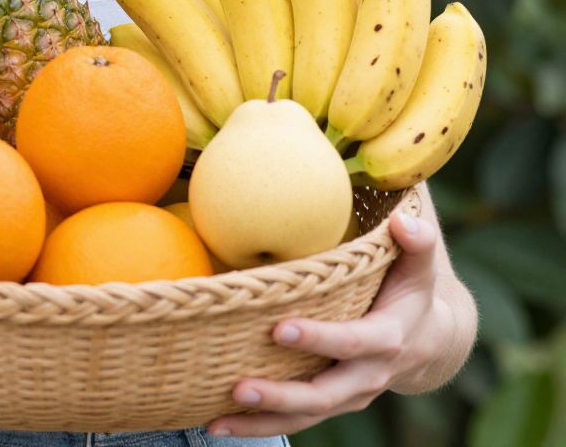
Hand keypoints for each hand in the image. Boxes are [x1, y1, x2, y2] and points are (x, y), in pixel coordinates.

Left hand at [206, 210, 452, 437]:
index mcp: (387, 339)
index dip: (319, 339)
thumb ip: (418, 241)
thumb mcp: (421, 264)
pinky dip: (259, 426)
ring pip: (305, 416)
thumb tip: (402, 221)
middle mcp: (367, 375)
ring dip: (261, 422)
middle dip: (282, 395)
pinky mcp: (331, 402)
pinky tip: (216, 423)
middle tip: (239, 387)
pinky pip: (295, 420)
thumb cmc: (413, 288)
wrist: (430, 339)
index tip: (280, 329)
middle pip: (324, 394)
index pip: (352, 342)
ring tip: (216, 422)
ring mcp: (348, 394)